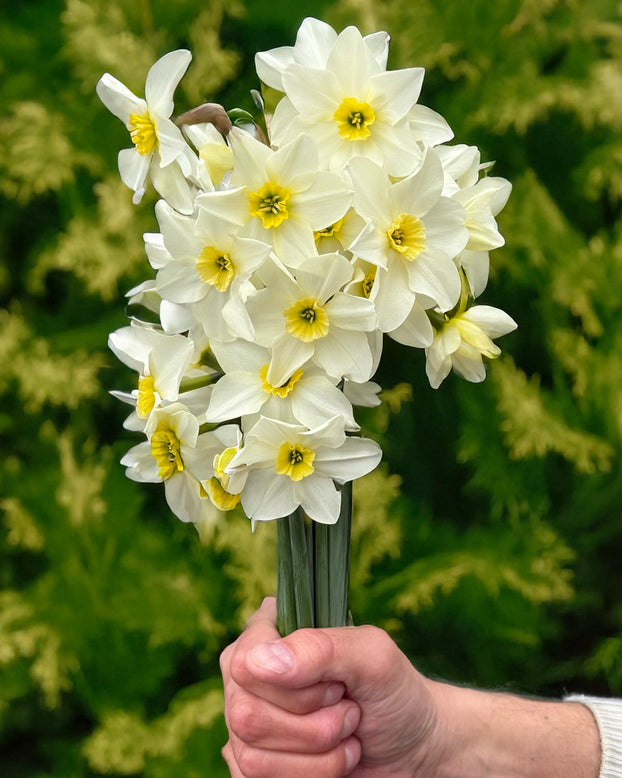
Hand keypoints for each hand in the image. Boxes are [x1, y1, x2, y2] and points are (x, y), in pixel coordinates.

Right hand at [219, 597, 439, 776]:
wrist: (411, 749)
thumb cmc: (392, 691)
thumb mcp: (372, 656)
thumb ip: (319, 648)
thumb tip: (258, 661)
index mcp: (269, 633)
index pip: (244, 661)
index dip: (294, 685)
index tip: (336, 683)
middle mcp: (249, 675)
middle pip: (246, 714)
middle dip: (314, 725)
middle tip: (349, 711)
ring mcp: (246, 721)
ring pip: (252, 755)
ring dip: (316, 754)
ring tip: (345, 736)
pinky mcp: (254, 762)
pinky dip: (307, 777)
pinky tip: (331, 762)